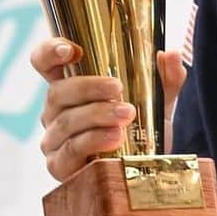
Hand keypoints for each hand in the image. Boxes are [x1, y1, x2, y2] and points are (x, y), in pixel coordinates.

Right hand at [32, 39, 187, 181]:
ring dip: (97, 115)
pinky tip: (115, 138)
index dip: (50, 51)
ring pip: (66, 121)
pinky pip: (71, 150)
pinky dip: (94, 141)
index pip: (45, 61)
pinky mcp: (60, 165)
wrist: (147, 165)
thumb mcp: (159, 95)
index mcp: (71, 84)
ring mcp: (54, 138)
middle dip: (88, 88)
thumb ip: (166, 74)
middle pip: (58, 92)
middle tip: (118, 89)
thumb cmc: (143, 122)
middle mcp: (56, 110)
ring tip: (127, 115)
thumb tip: (171, 54)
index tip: (71, 49)